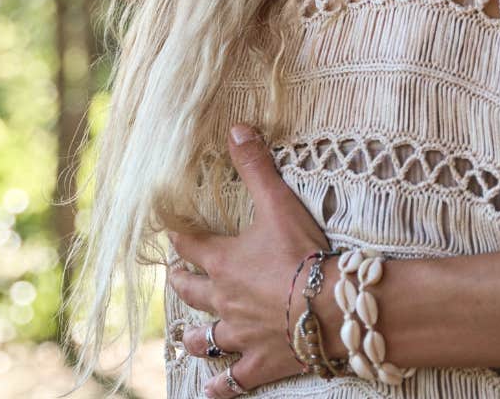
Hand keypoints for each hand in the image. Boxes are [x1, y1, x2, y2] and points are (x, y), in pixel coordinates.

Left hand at [167, 124, 345, 396]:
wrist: (332, 307)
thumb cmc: (305, 253)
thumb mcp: (279, 203)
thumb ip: (256, 166)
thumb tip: (236, 127)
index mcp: (224, 262)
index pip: (190, 245)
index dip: (178, 236)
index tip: (168, 231)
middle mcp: (224, 300)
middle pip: (193, 291)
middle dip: (183, 281)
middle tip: (176, 276)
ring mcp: (241, 335)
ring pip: (207, 337)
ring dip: (195, 335)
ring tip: (186, 335)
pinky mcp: (260, 362)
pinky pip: (233, 380)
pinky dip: (220, 387)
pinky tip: (210, 390)